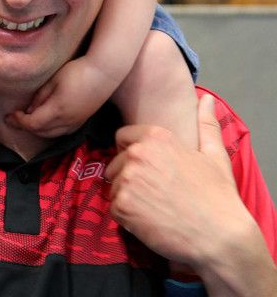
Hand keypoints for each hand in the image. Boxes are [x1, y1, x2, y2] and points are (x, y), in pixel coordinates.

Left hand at [7, 56, 115, 137]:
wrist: (105, 73)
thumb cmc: (78, 71)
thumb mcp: (54, 80)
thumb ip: (40, 96)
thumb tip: (29, 110)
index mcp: (57, 110)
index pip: (32, 123)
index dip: (18, 121)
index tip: (9, 115)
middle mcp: (66, 122)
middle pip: (40, 132)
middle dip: (25, 127)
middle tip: (13, 119)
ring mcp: (76, 123)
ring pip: (51, 135)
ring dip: (37, 131)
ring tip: (27, 121)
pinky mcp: (82, 121)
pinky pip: (62, 133)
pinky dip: (49, 131)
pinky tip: (46, 123)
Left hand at [105, 96, 271, 281]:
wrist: (219, 235)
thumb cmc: (218, 196)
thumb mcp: (214, 155)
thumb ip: (205, 124)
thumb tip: (206, 98)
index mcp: (156, 137)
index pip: (123, 137)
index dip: (131, 153)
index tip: (146, 169)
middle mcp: (138, 153)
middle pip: (115, 163)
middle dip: (128, 178)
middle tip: (152, 194)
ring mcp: (128, 179)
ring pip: (114, 187)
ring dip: (128, 199)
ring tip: (153, 209)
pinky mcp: (123, 205)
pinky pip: (114, 209)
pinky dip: (127, 218)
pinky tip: (148, 222)